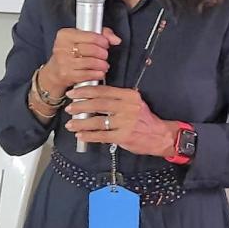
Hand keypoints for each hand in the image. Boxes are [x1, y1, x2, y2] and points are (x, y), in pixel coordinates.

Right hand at [39, 27, 121, 95]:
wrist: (55, 71)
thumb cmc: (71, 52)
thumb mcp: (82, 38)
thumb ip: (101, 34)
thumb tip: (116, 39)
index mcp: (65, 35)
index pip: (90, 36)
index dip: (102, 41)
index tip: (106, 44)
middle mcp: (62, 47)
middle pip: (91, 49)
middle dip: (102, 53)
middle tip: (104, 55)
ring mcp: (63, 62)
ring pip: (90, 62)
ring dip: (101, 64)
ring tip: (104, 65)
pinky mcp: (66, 75)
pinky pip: (87, 74)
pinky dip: (97, 74)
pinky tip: (100, 72)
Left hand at [64, 85, 179, 157]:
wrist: (159, 136)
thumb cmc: (144, 119)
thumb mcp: (134, 103)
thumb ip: (118, 99)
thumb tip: (93, 97)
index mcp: (129, 96)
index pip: (103, 91)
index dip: (86, 91)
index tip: (73, 92)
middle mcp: (127, 107)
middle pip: (98, 104)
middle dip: (80, 105)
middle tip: (69, 108)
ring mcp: (126, 122)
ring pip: (98, 121)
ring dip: (81, 123)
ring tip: (71, 124)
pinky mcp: (124, 136)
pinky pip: (102, 135)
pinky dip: (89, 135)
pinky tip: (80, 135)